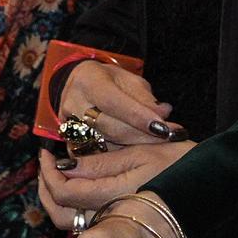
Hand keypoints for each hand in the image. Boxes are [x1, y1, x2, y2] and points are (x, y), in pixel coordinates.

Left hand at [36, 142, 191, 223]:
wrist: (213, 190)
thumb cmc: (183, 165)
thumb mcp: (143, 154)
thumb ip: (102, 164)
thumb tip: (66, 166)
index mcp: (115, 196)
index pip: (64, 193)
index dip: (48, 173)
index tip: (46, 153)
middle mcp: (111, 218)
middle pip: (59, 214)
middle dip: (46, 187)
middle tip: (45, 164)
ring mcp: (115, 226)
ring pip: (69, 223)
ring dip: (55, 199)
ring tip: (56, 174)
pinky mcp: (120, 228)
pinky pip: (85, 224)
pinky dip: (72, 207)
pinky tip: (77, 187)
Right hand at [58, 62, 179, 145]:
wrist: (77, 86)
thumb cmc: (108, 82)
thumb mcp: (128, 80)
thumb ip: (144, 97)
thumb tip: (163, 113)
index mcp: (89, 81)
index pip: (114, 102)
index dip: (139, 117)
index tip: (163, 127)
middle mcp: (74, 103)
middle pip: (110, 127)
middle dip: (142, 136)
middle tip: (169, 138)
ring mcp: (68, 126)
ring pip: (104, 145)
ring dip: (134, 148)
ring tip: (158, 146)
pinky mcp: (69, 143)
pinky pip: (97, 156)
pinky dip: (119, 158)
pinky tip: (137, 156)